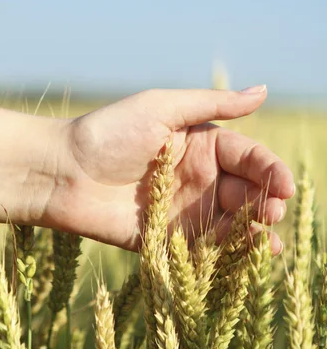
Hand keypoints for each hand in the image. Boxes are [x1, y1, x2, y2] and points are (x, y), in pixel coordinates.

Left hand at [48, 87, 293, 252]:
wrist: (62, 170)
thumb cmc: (110, 131)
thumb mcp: (163, 108)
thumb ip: (213, 104)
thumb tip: (264, 91)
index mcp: (201, 144)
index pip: (247, 157)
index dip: (270, 171)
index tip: (286, 186)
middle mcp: (198, 177)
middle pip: (244, 192)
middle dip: (264, 203)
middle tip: (271, 212)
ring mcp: (184, 210)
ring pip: (230, 223)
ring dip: (252, 233)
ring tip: (267, 241)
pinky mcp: (167, 239)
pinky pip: (202, 249)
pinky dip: (226, 254)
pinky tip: (244, 258)